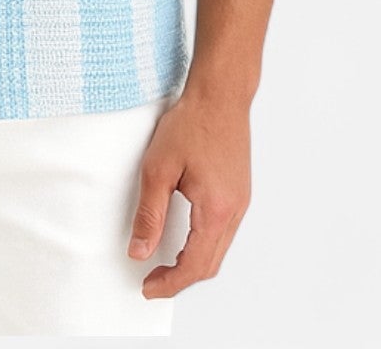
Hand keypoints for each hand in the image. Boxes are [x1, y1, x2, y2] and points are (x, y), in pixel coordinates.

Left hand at [126, 88, 251, 298]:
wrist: (220, 94)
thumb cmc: (192, 123)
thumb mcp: (158, 168)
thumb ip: (149, 214)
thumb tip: (139, 250)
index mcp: (216, 210)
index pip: (194, 265)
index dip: (170, 282)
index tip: (148, 287)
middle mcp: (234, 211)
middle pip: (210, 264)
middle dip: (181, 279)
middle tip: (153, 280)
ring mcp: (241, 201)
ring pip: (219, 249)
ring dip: (194, 263)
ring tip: (165, 263)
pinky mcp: (239, 191)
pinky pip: (224, 231)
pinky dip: (204, 244)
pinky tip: (185, 237)